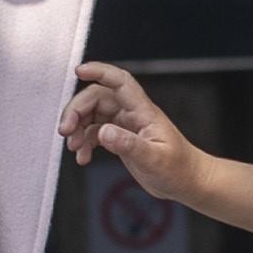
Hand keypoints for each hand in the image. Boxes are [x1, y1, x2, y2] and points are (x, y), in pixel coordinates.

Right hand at [63, 63, 207, 200]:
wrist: (187, 182)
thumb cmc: (178, 169)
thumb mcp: (154, 159)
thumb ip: (128, 145)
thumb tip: (103, 132)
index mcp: (143, 112)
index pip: (120, 81)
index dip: (100, 71)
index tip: (79, 71)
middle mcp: (132, 114)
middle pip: (97, 98)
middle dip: (76, 110)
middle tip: (65, 131)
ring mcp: (125, 125)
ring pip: (92, 114)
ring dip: (77, 128)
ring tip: (73, 147)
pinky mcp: (120, 137)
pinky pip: (94, 132)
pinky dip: (84, 142)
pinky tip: (83, 157)